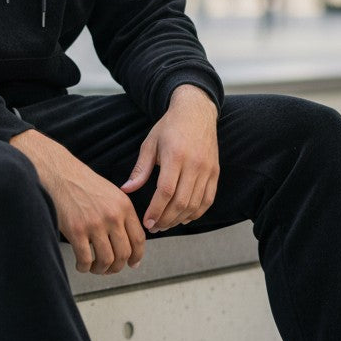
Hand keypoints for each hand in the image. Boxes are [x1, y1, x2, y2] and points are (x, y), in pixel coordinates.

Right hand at [10, 130, 145, 274]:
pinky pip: (85, 259)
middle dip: (117, 267)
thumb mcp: (111, 194)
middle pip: (123, 253)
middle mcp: (112, 216)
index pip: (138, 239)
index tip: (132, 264)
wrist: (59, 174)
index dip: (136, 256)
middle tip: (109, 269)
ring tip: (94, 268)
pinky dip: (84, 267)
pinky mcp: (76, 230)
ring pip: (106, 260)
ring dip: (101, 270)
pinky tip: (81, 265)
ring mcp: (95, 224)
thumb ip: (122, 214)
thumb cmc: (83, 184)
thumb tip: (129, 241)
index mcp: (124, 206)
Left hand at [121, 85, 219, 232]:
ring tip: (165, 225)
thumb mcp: (150, 144)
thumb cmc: (169, 127)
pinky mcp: (215, 172)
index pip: (165, 191)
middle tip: (154, 228)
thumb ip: (140, 169)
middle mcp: (194, 164)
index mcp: (175, 156)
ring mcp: (207, 169)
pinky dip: (196, 213)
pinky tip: (183, 218)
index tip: (147, 222)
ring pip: (195, 204)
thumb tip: (126, 190)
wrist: (196, 112)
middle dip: (166, 219)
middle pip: (181, 202)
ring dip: (179, 219)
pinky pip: (208, 199)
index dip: (156, 210)